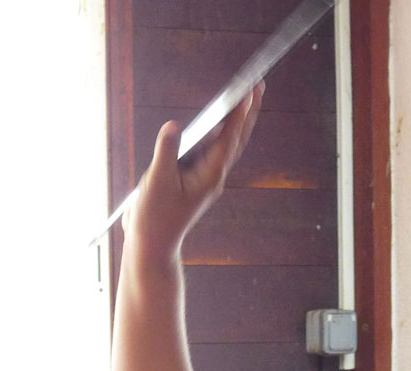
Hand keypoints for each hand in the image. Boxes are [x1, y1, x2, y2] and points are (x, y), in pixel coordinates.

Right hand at [122, 84, 262, 260]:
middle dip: (248, 112)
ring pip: (226, 144)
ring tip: (246, 96)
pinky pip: (211, 150)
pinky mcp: (194, 179)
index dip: (239, 114)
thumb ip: (166, 152)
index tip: (249, 91)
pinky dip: (217, 132)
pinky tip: (219, 119)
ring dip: (236, 120)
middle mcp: (212, 175)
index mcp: (209, 176)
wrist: (152, 245)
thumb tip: (173, 126)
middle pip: (236, 139)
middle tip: (259, 85)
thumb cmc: (155, 218)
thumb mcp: (157, 182)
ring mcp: (204, 177)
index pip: (229, 139)